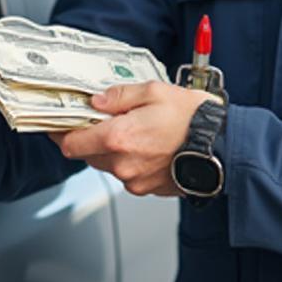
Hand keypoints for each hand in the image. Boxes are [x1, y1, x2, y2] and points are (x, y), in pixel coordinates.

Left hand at [49, 82, 210, 195]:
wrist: (226, 147)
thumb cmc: (193, 119)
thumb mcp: (152, 92)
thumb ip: (118, 96)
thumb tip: (96, 101)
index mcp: (117, 139)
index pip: (70, 144)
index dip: (59, 134)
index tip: (55, 125)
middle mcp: (122, 165)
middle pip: (87, 154)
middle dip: (89, 137)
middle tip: (101, 119)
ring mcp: (136, 181)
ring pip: (108, 164)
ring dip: (111, 149)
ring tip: (134, 129)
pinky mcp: (149, 189)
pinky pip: (128, 174)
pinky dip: (130, 160)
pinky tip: (148, 145)